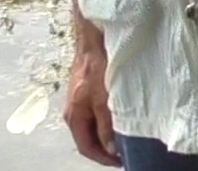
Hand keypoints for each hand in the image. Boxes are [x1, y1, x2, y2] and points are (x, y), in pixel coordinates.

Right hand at [64, 29, 121, 165]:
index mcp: (74, 116)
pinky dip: (105, 124)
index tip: (120, 162)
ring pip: (91, 128)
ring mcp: (78, 103)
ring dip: (105, 137)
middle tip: (124, 154)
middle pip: (87, 139)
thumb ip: (106, 125)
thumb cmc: (97, 67)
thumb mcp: (104, 99)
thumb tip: (109, 148)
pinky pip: (94, 116)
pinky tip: (118, 122)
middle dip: (104, 150)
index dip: (102, 159)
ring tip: (124, 141)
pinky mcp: (85, 93)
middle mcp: (73, 112)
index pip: (85, 147)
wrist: (93, 40)